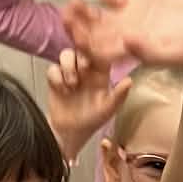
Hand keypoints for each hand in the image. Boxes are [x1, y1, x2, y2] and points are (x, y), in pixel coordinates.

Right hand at [45, 48, 130, 162]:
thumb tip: (129, 81)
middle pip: (81, 49)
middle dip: (81, 57)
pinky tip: (63, 90)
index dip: (97, 50)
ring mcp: (69, 73)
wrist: (71, 132)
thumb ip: (119, 95)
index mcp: (100, 73)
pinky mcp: (55, 80)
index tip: (97, 57)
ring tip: (72, 83)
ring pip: (66, 55)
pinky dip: (57, 78)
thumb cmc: (93, 119)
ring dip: (68, 66)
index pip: (100, 53)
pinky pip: (53, 69)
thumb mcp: (109, 109)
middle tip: (83, 70)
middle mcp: (85, 70)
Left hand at [61, 0, 182, 70]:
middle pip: (92, 31)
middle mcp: (123, 35)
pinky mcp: (137, 2)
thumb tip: (126, 41)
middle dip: (77, 24)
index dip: (83, 43)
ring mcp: (128, 18)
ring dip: (84, 7)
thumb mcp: (174, 52)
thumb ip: (150, 50)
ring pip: (98, 13)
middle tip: (65, 13)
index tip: (73, 34)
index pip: (98, 50)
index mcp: (128, 51)